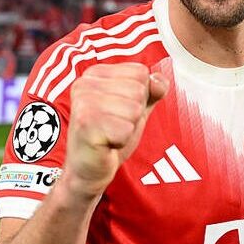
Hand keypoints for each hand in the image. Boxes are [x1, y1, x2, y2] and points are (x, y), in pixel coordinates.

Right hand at [64, 63, 167, 198]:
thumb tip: (160, 80)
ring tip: (109, 134)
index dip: (139, 97)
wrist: (87, 170)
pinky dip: (122, 141)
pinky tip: (106, 143)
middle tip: (113, 125)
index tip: (118, 111)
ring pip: (134, 110)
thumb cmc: (109, 137)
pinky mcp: (85, 123)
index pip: (141, 72)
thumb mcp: (136, 109)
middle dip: (134, 114)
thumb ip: (152, 91)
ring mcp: (83, 102)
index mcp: (96, 73)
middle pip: (139, 90)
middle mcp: (85, 83)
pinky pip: (126, 129)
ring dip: (128, 128)